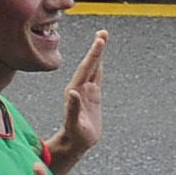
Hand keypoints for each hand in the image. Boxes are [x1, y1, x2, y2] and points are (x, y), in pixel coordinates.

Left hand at [47, 28, 106, 174]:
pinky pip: (97, 78)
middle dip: (97, 49)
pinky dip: (100, 68)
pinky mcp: (92, 97)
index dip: (94, 54)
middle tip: (103, 32)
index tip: (100, 40)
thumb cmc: (74, 135)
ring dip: (98, 55)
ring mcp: (86, 91)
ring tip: (102, 39)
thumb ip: (72, 108)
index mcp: (75, 90)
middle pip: (91, 64)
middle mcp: (80, 87)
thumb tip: (72, 92)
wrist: (75, 142)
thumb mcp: (74, 123)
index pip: (86, 68)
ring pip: (94, 68)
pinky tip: (101, 60)